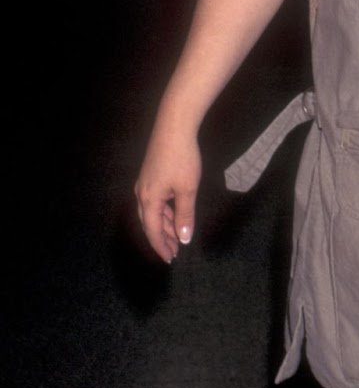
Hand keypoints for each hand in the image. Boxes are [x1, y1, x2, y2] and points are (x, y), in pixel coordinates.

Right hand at [135, 118, 201, 261]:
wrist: (174, 128)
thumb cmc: (182, 159)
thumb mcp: (187, 189)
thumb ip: (185, 215)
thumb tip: (183, 238)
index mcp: (148, 199)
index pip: (152, 231)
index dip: (161, 246)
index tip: (170, 259)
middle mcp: (141, 193)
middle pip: (149, 223)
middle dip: (162, 239)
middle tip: (174, 253)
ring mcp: (144, 184)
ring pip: (152, 212)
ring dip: (164, 226)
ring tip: (177, 237)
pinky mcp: (150, 176)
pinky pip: (155, 201)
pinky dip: (164, 212)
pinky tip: (175, 215)